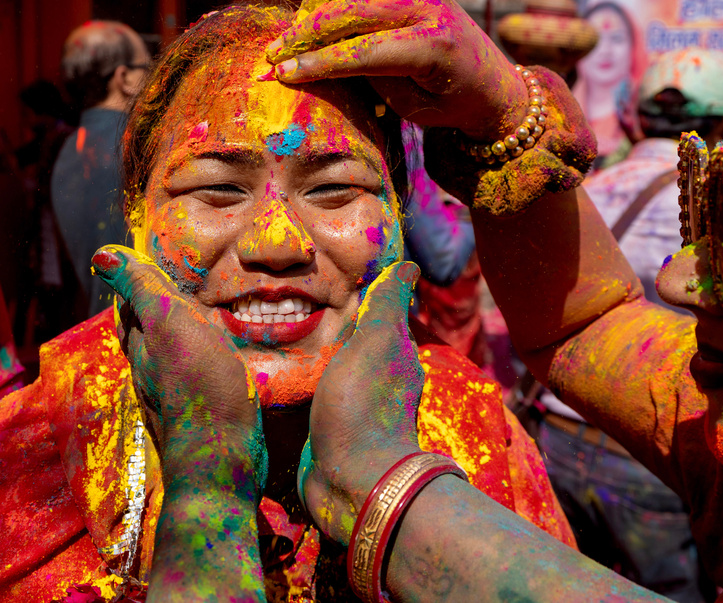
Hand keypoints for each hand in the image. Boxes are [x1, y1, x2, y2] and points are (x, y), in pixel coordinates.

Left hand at [91, 245, 266, 498]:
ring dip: (187, 329)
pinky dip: (208, 354)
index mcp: (143, 344)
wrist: (222, 458)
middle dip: (163, 304)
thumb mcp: (171, 326)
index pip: (134, 302)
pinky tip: (225, 355)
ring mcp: (177, 392)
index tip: (155, 260)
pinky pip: (199, 371)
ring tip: (207, 312)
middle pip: (151, 326)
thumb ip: (144, 290)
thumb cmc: (200, 389)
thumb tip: (103, 255)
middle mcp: (152, 368)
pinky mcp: (204, 409)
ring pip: (175, 350)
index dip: (142, 279)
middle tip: (183, 283)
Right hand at [265, 0, 526, 141]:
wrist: (495, 84)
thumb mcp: (414, 108)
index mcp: (434, 46)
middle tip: (273, 54)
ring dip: (315, 10)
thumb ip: (375, 81)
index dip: (318, 64)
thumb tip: (327, 59)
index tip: (282, 74)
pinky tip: (312, 16)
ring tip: (288, 38)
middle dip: (307, 33)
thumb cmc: (452, 105)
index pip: (363, 52)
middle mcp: (430, 8)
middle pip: (352, 12)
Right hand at [300, 261, 422, 543]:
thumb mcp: (376, 341)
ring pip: (342, 370)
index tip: (344, 278)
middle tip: (310, 303)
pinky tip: (290, 378)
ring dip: (324, 355)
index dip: (368, 296)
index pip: (383, 315)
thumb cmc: (364, 403)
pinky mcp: (334, 431)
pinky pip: (322, 397)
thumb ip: (387, 304)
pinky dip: (310, 384)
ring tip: (291, 336)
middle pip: (363, 342)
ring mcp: (358, 407)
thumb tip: (410, 265)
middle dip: (344, 325)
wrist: (352, 480)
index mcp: (396, 354)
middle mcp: (383, 379)